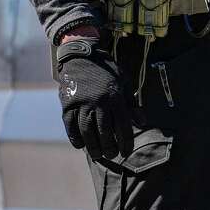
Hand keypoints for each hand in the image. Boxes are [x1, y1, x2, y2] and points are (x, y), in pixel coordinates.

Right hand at [56, 39, 133, 159]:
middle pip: (104, 132)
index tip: (126, 151)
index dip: (125, 142)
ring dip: (93, 147)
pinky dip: (75, 138)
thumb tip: (142, 122)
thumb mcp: (124, 82)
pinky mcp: (68, 104)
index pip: (122, 126)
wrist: (82, 55)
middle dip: (109, 147)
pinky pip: (71, 126)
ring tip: (98, 154)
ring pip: (87, 132)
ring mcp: (82, 103)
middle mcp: (98, 102)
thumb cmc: (107, 70)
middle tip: (111, 155)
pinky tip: (81, 145)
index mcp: (114, 97)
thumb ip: (132, 103)